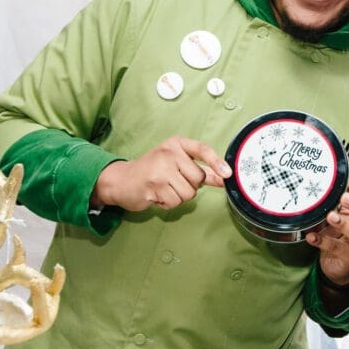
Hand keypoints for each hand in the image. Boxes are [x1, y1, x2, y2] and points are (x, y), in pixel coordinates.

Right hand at [91, 136, 230, 211]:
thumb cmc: (152, 171)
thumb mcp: (176, 164)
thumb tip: (224, 177)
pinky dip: (168, 204)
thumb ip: (200, 170)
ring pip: (188, 193)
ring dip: (178, 197)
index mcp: (176, 144)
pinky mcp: (154, 186)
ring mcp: (160, 169)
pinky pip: (175, 202)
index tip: (228, 174)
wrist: (121, 180)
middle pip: (198, 179)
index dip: (217, 162)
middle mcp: (169, 153)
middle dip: (189, 186)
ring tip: (164, 189)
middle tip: (172, 182)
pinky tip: (157, 195)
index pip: (202, 150)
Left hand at [305, 178, 348, 285]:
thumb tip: (326, 185)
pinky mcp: (348, 257)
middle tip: (344, 198)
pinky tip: (311, 236)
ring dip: (342, 223)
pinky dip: (322, 241)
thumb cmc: (340, 235)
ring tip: (330, 216)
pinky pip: (336, 248)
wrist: (338, 265)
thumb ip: (338, 204)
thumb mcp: (341, 218)